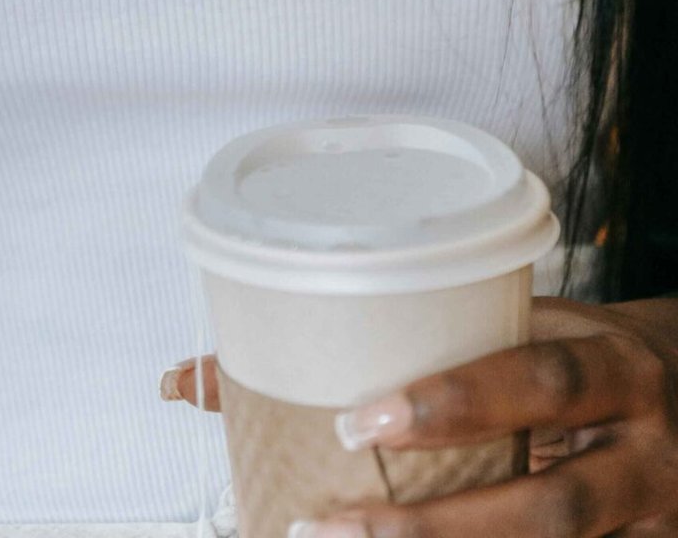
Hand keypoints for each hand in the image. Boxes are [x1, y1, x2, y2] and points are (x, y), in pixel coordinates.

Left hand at [162, 294, 677, 536]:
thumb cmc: (588, 352)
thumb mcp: (535, 325)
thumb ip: (419, 340)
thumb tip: (209, 375)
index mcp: (616, 367)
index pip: (540, 383)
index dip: (456, 403)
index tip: (361, 417)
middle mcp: (641, 455)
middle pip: (547, 510)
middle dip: (437, 526)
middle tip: (326, 521)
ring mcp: (648, 524)